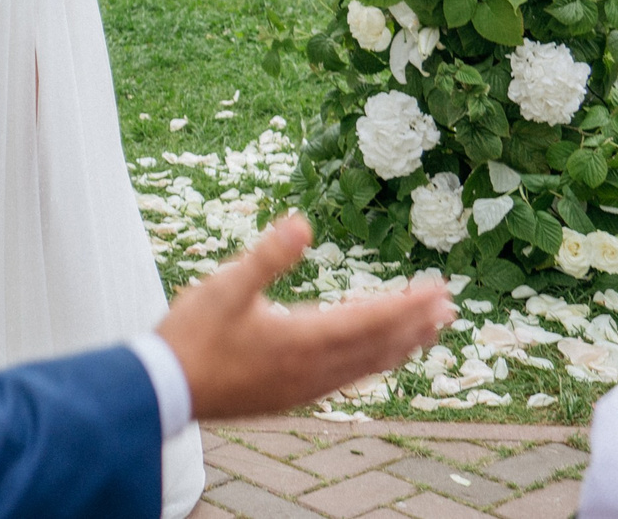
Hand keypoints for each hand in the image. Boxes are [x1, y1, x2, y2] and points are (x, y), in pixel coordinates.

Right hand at [156, 213, 452, 419]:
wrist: (167, 388)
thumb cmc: (192, 335)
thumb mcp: (225, 285)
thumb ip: (267, 256)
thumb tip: (303, 221)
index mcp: (302, 339)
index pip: (370, 319)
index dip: (407, 304)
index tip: (440, 290)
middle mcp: (314, 368)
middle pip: (380, 346)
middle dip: (416, 325)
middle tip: (450, 307)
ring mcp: (306, 387)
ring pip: (369, 366)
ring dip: (402, 346)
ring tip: (427, 332)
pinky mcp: (293, 396)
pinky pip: (350, 379)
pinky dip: (374, 364)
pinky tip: (376, 360)